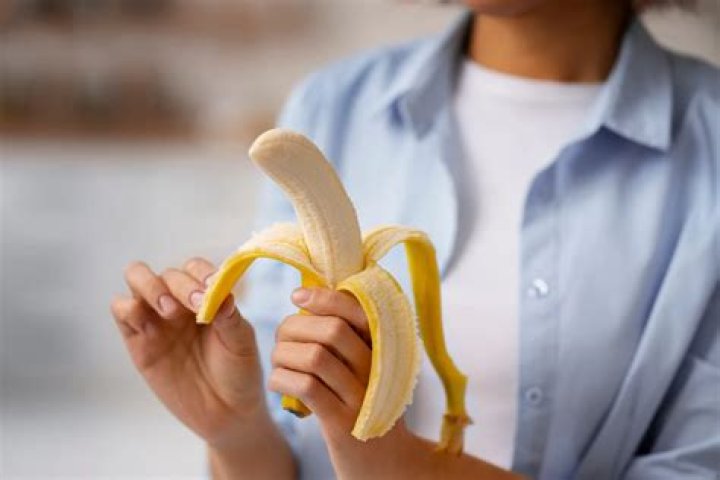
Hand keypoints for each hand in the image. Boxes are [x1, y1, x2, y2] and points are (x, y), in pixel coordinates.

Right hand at [111, 257, 264, 448]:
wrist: (226, 413)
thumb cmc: (239, 372)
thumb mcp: (241, 343)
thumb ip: (229, 316)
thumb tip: (220, 292)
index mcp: (208, 296)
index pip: (196, 268)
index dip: (201, 274)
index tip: (211, 291)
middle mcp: (180, 302)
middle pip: (166, 272)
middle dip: (179, 284)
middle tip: (194, 305)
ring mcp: (157, 319)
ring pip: (138, 279)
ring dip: (150, 287)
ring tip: (170, 311)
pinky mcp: (138, 340)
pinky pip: (122, 311)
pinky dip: (129, 308)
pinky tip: (147, 323)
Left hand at [268, 287, 525, 479]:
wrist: (388, 465)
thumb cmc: (369, 407)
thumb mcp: (370, 368)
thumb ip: (349, 337)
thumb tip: (309, 297)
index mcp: (384, 348)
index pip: (356, 309)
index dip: (322, 297)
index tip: (297, 296)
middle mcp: (377, 368)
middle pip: (331, 329)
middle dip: (294, 328)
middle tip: (282, 338)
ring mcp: (361, 397)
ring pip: (315, 356)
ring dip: (284, 355)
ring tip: (278, 363)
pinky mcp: (342, 423)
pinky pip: (306, 387)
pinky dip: (283, 379)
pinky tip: (277, 382)